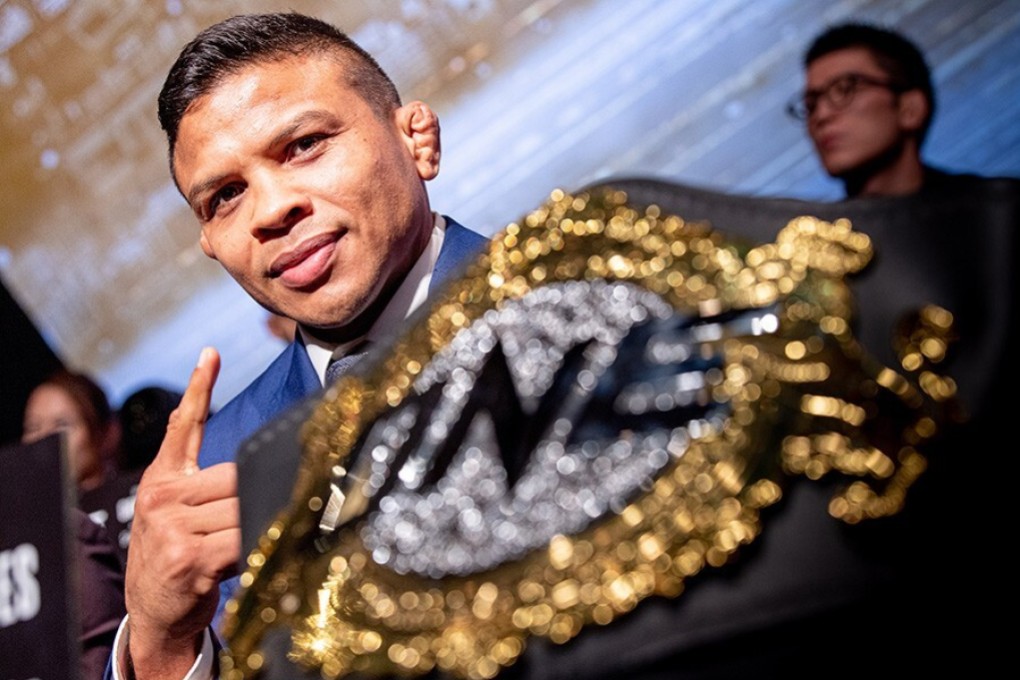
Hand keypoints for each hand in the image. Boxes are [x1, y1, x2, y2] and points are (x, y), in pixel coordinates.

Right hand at [124, 348, 240, 677]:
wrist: (153, 613)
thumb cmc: (176, 558)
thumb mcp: (176, 514)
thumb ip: (203, 484)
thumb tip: (251, 464)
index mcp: (162, 480)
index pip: (183, 427)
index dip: (199, 388)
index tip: (211, 353)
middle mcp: (162, 497)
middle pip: (236, 475)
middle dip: (257, 493)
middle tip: (274, 507)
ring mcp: (173, 527)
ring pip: (244, 506)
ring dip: (261, 523)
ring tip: (257, 539)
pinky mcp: (190, 557)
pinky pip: (244, 538)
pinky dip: (260, 544)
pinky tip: (257, 554)